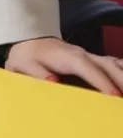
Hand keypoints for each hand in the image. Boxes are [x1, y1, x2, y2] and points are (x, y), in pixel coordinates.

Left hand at [5, 37, 122, 94]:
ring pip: (113, 64)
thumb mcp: (24, 65)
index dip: (101, 81)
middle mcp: (83, 54)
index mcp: (67, 57)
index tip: (114, 96)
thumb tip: (54, 80)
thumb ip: (37, 73)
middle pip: (107, 65)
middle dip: (121, 80)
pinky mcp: (94, 60)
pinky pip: (113, 64)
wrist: (28, 41)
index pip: (87, 67)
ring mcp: (90, 56)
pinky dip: (121, 71)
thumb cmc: (28, 57)